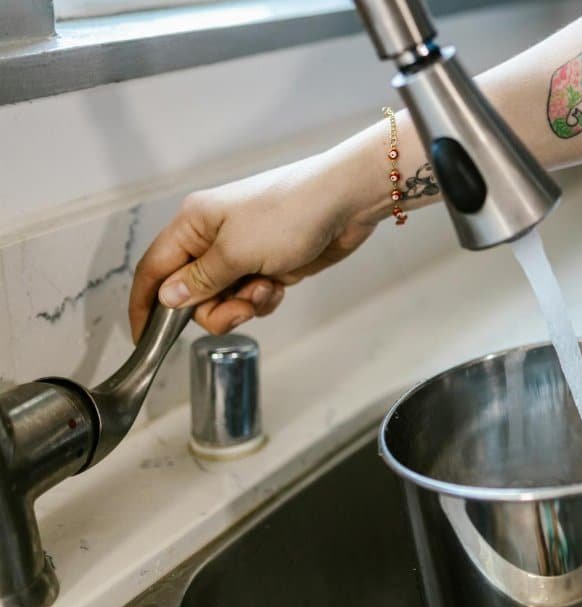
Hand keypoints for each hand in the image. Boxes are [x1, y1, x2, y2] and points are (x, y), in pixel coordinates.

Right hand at [129, 150, 385, 339]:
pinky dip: (263, 298)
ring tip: (267, 288)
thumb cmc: (290, 213)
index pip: (154, 269)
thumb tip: (167, 297)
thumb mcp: (237, 252)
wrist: (346, 203)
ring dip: (243, 304)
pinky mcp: (269, 264)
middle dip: (214, 309)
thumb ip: (200, 280)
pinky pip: (251, 296)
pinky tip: (280, 286)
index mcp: (193, 224)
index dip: (146, 305)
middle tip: (241, 308)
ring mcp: (243, 251)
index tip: (146, 339)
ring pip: (223, 299)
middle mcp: (212, 237)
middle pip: (191, 293)